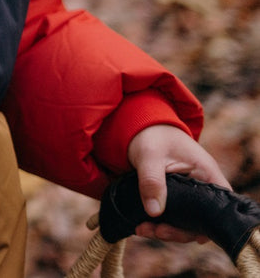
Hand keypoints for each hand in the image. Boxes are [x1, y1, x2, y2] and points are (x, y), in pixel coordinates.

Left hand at [127, 124, 230, 242]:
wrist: (140, 127)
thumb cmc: (152, 136)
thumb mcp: (150, 155)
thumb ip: (151, 180)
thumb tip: (154, 212)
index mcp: (206, 174)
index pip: (218, 206)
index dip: (205, 224)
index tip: (183, 233)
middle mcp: (202, 187)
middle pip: (201, 220)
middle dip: (178, 231)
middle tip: (154, 232)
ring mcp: (190, 194)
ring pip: (185, 221)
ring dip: (165, 230)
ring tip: (142, 230)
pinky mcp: (176, 197)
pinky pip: (172, 216)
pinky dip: (158, 223)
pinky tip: (141, 226)